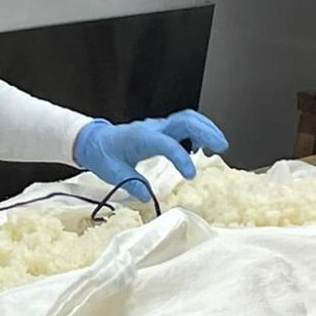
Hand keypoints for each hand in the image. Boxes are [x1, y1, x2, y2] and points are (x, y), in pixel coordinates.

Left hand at [73, 111, 228, 196]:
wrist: (95, 141)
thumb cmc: (103, 155)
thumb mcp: (112, 173)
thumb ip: (130, 184)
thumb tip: (147, 196)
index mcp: (140, 138)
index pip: (167, 144)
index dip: (181, 158)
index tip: (191, 175)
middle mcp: (153, 129)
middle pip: (185, 121)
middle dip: (206, 132)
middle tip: (221, 148)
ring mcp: (158, 127)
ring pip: (188, 119)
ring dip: (206, 129)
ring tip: (219, 146)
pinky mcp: (162, 129)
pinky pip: (185, 124)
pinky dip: (199, 131)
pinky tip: (204, 147)